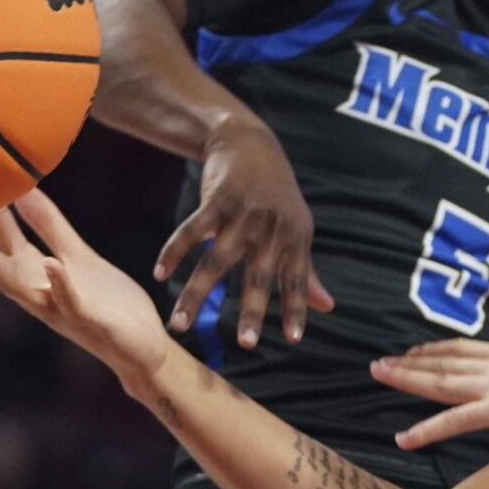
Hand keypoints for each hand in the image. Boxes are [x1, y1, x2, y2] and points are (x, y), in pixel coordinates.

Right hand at [0, 192, 173, 387]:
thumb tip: (22, 189)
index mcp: (30, 272)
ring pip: (15, 284)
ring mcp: (56, 307)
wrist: (141, 347)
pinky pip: (70, 300)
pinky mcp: (88, 319)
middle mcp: (33, 290)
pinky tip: (50, 265)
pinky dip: (59, 283)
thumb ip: (49, 226)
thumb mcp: (75, 256)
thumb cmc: (106, 302)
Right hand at [157, 114, 335, 347]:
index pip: (298, 279)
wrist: (250, 143)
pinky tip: (160, 274)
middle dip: (252, 311)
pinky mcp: (215, 201)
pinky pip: (190, 232)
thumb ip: (306, 271)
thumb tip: (328, 307)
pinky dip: (173, 252)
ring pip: (216, 262)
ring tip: (179, 324)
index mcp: (295, 239)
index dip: (297, 308)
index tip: (293, 339)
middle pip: (259, 276)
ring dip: (195, 295)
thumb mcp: (297, 229)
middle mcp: (271, 229)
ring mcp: (243, 214)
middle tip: (246, 344)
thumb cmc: (277, 195)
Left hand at [372, 336, 488, 449]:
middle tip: (380, 362)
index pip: (468, 349)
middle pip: (447, 361)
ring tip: (379, 373)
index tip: (415, 349)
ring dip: (408, 378)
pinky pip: (457, 421)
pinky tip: (404, 439)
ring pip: (442, 383)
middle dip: (412, 362)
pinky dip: (427, 430)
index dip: (438, 349)